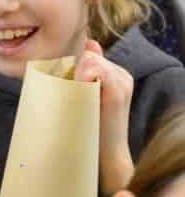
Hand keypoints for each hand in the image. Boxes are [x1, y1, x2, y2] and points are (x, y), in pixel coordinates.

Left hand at [74, 39, 135, 193]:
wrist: (103, 153)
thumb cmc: (88, 125)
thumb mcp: (83, 94)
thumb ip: (86, 70)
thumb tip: (90, 43)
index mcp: (115, 74)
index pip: (88, 56)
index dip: (75, 71)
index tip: (74, 91)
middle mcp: (123, 75)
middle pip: (87, 57)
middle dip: (74, 73)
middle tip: (77, 98)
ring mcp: (123, 81)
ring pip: (89, 61)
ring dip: (77, 77)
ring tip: (81, 100)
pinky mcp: (118, 90)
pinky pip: (95, 68)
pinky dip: (84, 78)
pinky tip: (85, 93)